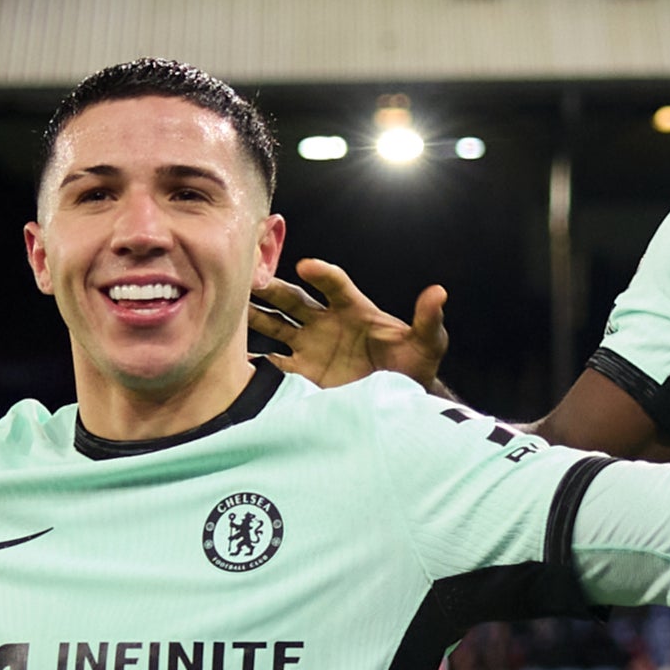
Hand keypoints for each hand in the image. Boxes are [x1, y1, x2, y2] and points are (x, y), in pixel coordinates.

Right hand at [251, 259, 449, 390]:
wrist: (398, 403)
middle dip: (272, 289)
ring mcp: (310, 347)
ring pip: (275, 324)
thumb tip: (439, 292)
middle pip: (293, 299)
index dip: (322, 274)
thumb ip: (428, 320)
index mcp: (353, 309)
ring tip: (230, 307)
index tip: (305, 265)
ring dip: (254, 316)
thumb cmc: (413, 368)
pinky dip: (255, 358)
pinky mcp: (302, 373)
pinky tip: (234, 354)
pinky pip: (273, 362)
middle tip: (250, 279)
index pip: (334, 284)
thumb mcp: (426, 344)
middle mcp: (325, 322)